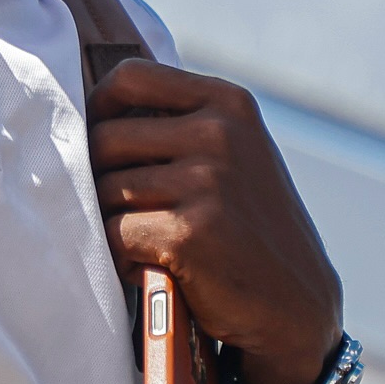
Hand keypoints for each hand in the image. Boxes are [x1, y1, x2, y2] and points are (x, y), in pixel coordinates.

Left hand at [87, 61, 342, 383]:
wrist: (295, 306)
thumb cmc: (246, 225)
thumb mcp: (232, 152)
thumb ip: (178, 122)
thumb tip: (89, 106)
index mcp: (228, 104)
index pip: (130, 76)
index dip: (99, 107)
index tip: (100, 138)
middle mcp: (219, 134)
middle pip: (106, 138)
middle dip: (100, 177)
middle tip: (124, 211)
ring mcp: (206, 182)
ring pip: (105, 188)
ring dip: (111, 221)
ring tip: (146, 242)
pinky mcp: (187, 233)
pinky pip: (113, 233)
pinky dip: (120, 257)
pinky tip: (149, 269)